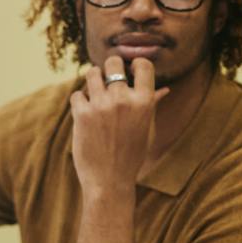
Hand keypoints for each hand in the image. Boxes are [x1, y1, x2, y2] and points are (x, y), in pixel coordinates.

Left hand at [69, 55, 169, 194]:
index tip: (130, 68)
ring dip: (92, 78)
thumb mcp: (147, 129)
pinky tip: (84, 109)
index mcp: (144, 101)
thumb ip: (151, 106)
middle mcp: (123, 99)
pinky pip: (77, 94)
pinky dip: (79, 100)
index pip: (143, 65)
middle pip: (113, 62)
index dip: (135, 62)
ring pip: (91, 74)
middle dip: (109, 66)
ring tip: (94, 87)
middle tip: (107, 74)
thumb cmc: (131, 155)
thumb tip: (164, 90)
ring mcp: (101, 105)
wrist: (110, 180)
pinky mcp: (82, 114)